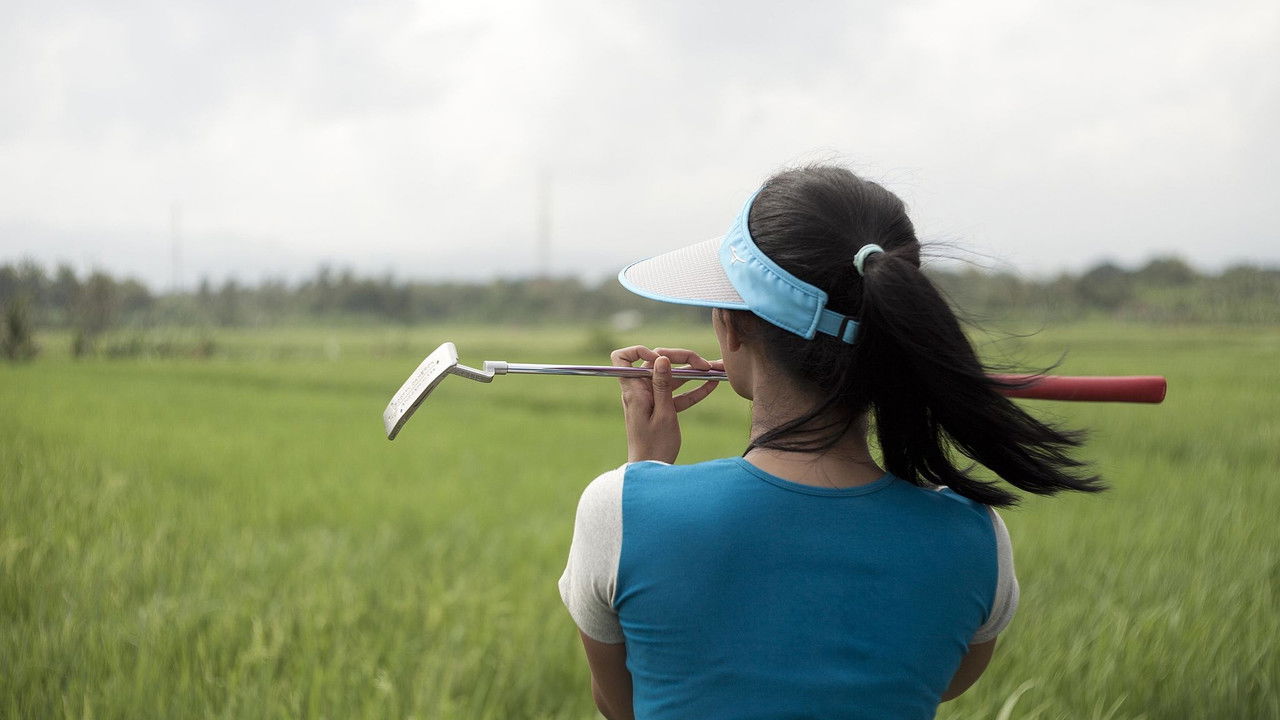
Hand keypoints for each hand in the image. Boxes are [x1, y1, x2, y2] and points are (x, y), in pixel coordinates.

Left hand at [611, 346, 720, 463]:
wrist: (651, 472)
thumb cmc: (654, 447)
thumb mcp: (664, 414)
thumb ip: (662, 385)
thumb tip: (661, 358)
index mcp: (634, 390)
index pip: (623, 358)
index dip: (640, 351)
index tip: (661, 359)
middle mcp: (639, 390)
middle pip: (657, 362)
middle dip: (681, 359)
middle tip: (704, 364)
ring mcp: (650, 399)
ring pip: (670, 377)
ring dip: (692, 373)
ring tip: (714, 370)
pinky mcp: (660, 408)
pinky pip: (676, 394)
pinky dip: (692, 390)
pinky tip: (711, 385)